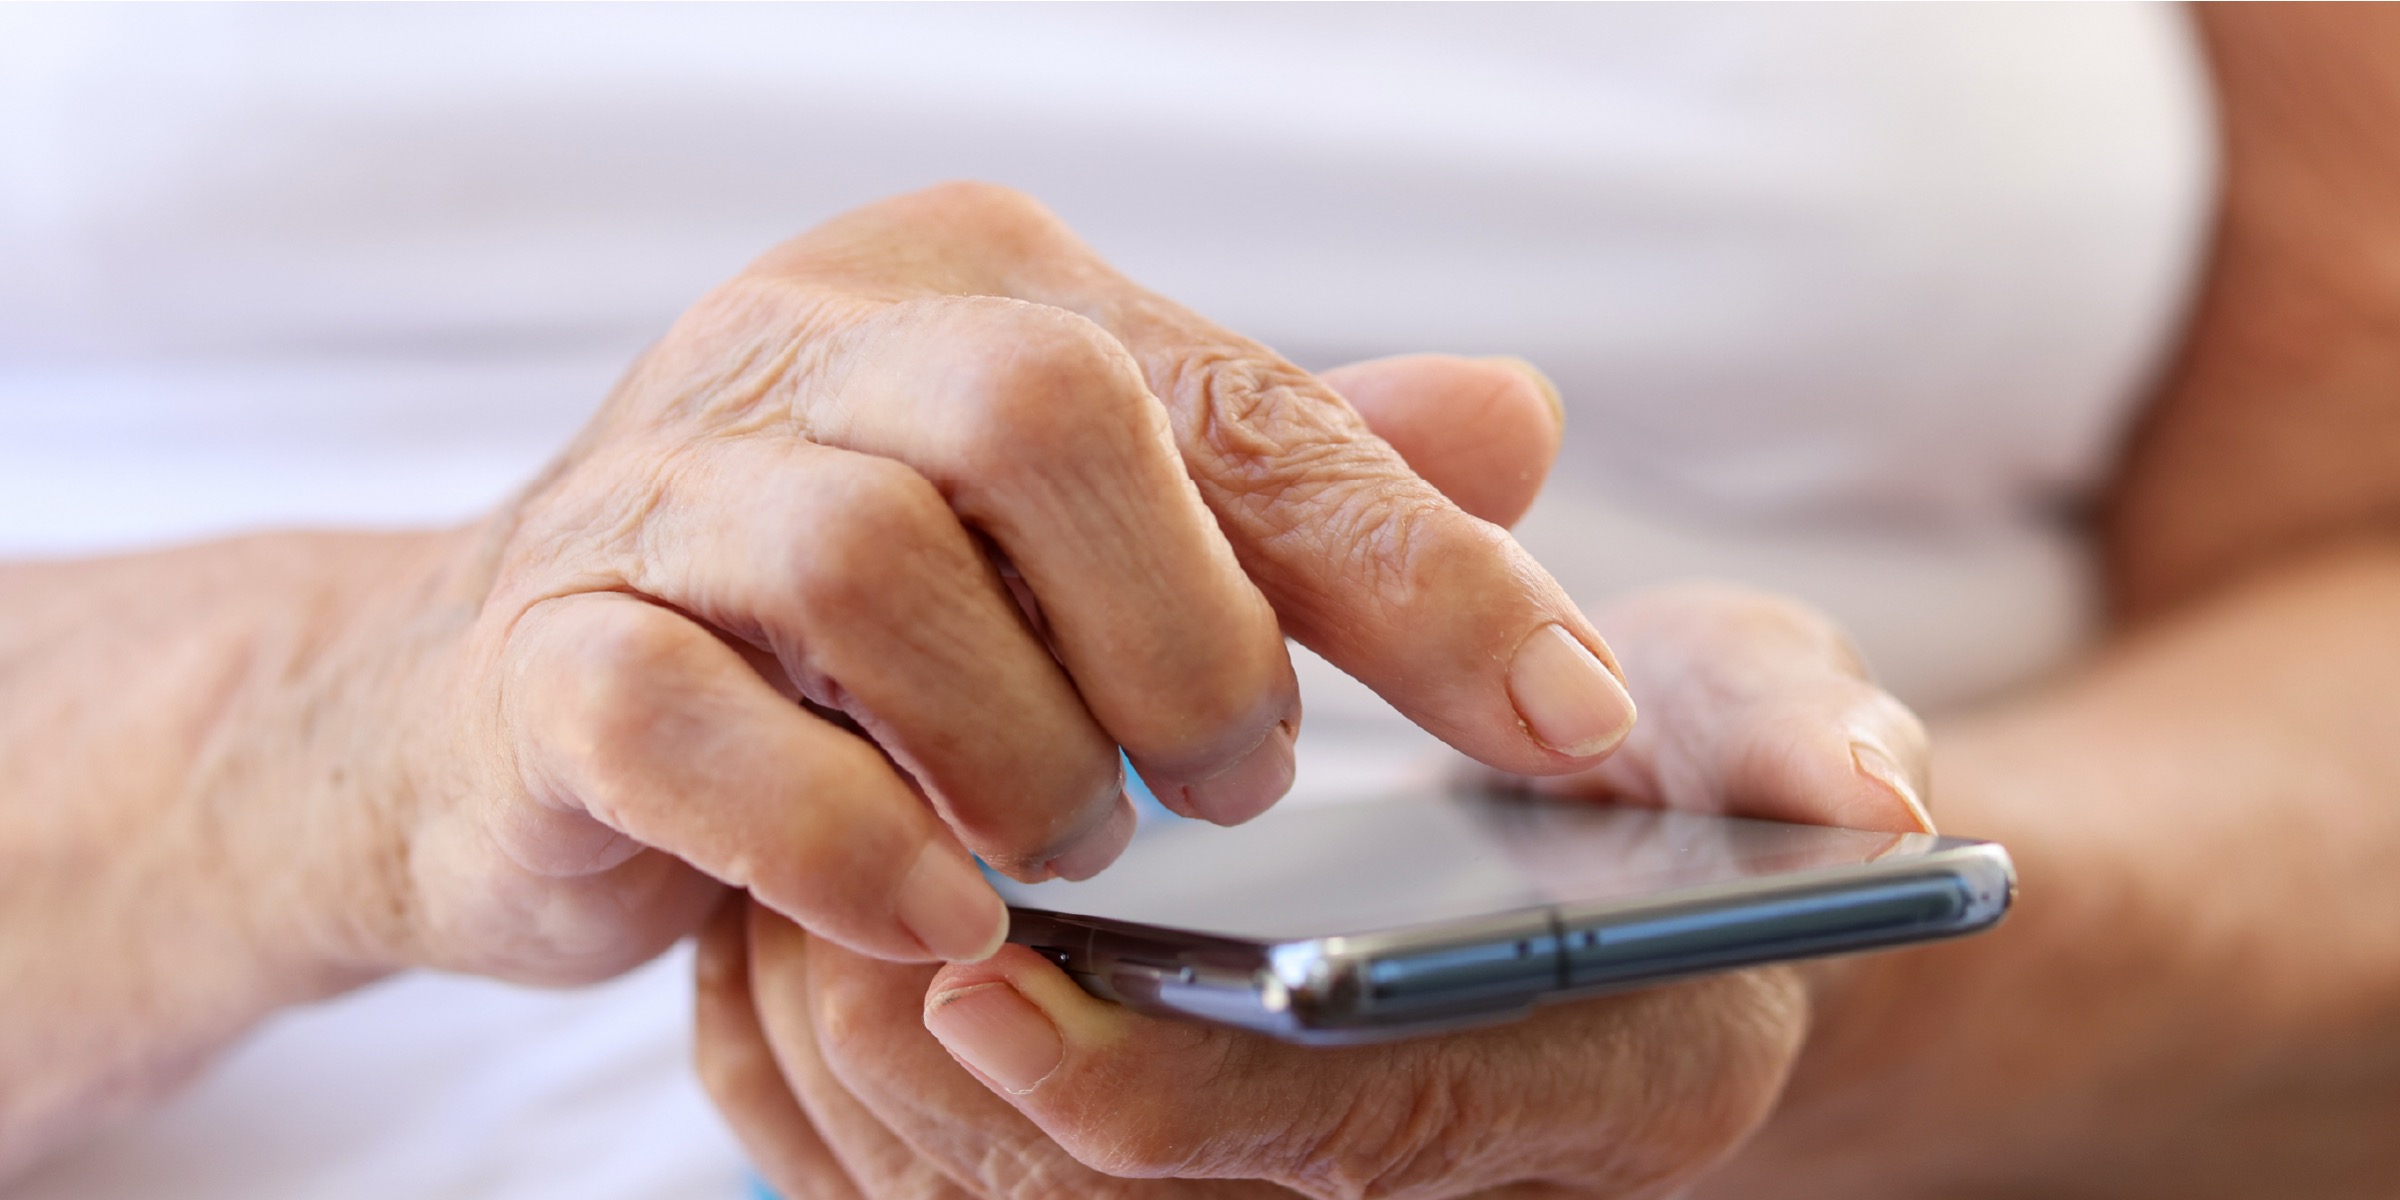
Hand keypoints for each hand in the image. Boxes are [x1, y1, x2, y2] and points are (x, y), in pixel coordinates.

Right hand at [252, 182, 1628, 988]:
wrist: (482, 708)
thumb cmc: (830, 626)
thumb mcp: (1076, 532)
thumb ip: (1284, 477)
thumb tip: (1520, 418)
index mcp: (969, 286)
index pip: (1237, 399)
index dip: (1429, 568)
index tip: (1580, 724)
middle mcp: (807, 347)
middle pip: (1045, 412)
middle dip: (1185, 635)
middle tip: (1222, 780)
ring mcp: (655, 496)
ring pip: (869, 565)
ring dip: (1021, 749)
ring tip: (1064, 846)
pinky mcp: (543, 658)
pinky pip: (690, 726)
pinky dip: (844, 840)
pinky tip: (936, 917)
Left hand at [693, 380, 1932, 1197]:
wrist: (1639, 871)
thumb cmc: (1697, 790)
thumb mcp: (1773, 726)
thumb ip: (1805, 744)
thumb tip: (1862, 792)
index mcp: (1547, 1084)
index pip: (1315, 1144)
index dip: (1147, 1091)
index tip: (986, 969)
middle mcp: (1376, 1164)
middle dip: (926, 1071)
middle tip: (817, 880)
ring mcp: (1240, 1160)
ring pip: (968, 1192)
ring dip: (848, 1052)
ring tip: (790, 868)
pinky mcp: (1134, 1134)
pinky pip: (915, 1161)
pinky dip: (821, 1061)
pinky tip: (801, 910)